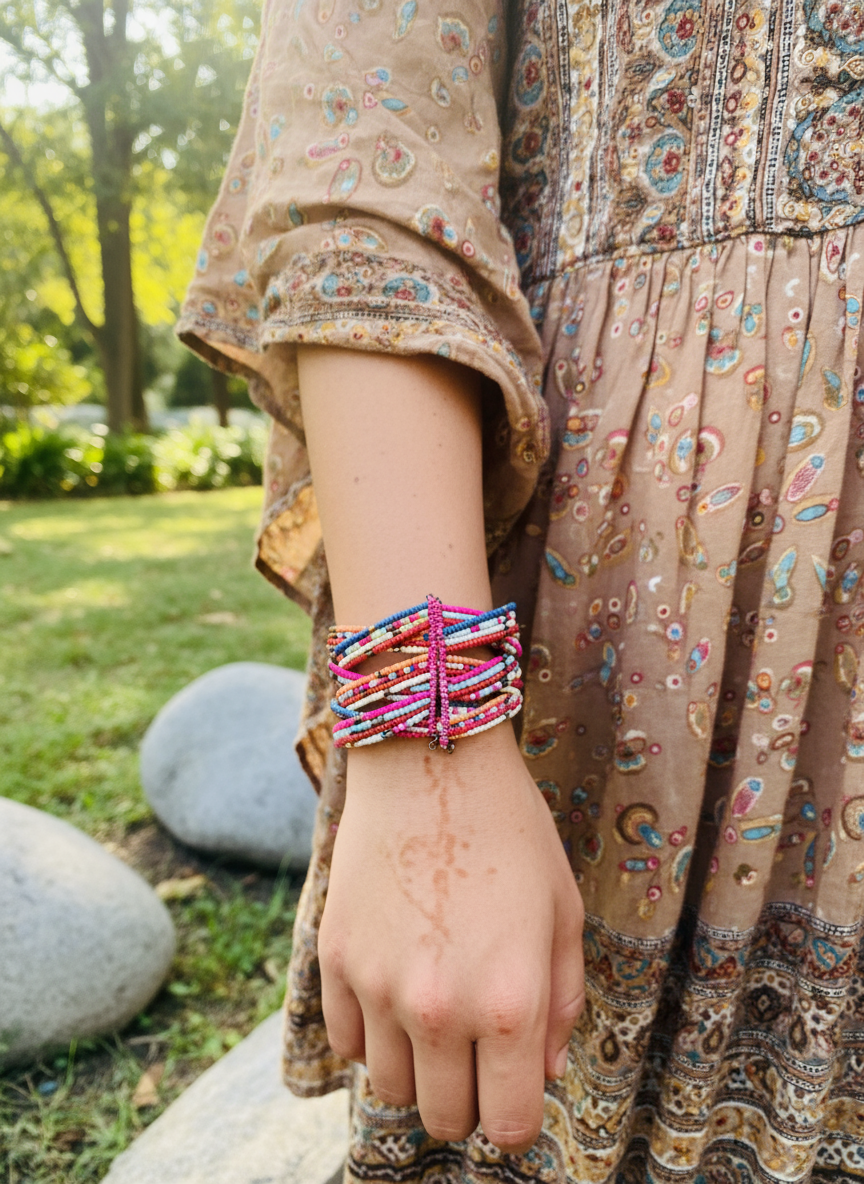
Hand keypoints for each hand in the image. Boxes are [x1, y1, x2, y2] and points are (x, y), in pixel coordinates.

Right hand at [318, 725, 584, 1153]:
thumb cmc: (510, 830)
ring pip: (388, 1088)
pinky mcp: (334, 959)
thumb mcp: (561, 912)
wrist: (429, 760)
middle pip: (444, 1118)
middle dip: (467, 1098)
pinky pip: (344, 1043)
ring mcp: (377, 986)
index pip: (508, 1126)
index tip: (513, 1090)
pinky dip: (370, 1035)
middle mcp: (438, 1008)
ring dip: (417, 1068)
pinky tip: (393, 990)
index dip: (516, 1118)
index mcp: (508, 1002)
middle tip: (477, 1052)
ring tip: (434, 1014)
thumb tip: (541, 1069)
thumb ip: (561, 1003)